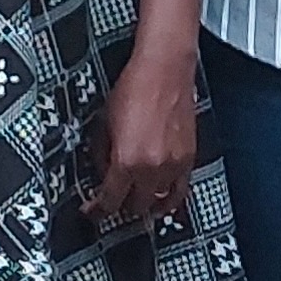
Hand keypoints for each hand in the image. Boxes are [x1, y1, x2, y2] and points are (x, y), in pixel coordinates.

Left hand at [92, 56, 203, 236]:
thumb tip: (102, 171)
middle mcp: (152, 169)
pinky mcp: (189, 158)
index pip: (110, 201)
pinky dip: (169, 198)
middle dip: (121, 206)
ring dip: (146, 204)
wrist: (164, 68)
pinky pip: (180, 190)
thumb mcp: (103, 122)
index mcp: (126, 161)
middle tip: (113, 201)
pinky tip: (161, 197)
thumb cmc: (134, 87)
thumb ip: (102, 153)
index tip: (92, 211)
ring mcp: (174, 165)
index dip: (98, 210)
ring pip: (160, 203)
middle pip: (136, 207)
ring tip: (136, 201)